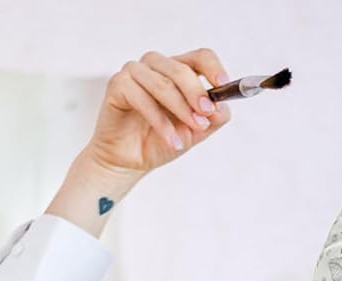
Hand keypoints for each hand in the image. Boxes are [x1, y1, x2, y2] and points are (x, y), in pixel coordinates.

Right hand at [85, 48, 233, 176]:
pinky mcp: (117, 85)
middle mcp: (155, 66)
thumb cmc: (159, 141)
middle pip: (181, 68)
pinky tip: (171, 141)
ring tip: (188, 135)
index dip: (213, 68)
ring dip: (180, 109)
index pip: (200, 57)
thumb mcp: (194, 132)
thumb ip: (212, 118)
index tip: (224, 85)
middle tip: (206, 113)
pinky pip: (141, 98)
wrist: (129, 161)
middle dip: (196, 93)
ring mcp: (134, 72)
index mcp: (176, 71)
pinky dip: (160, 122)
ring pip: (163, 84)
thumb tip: (222, 107)